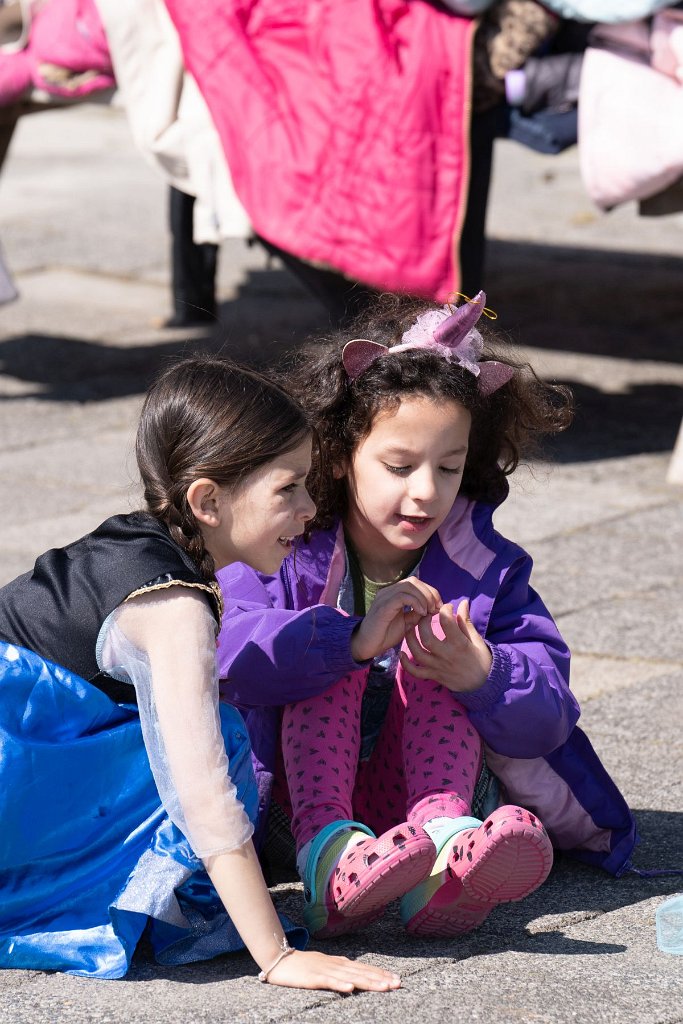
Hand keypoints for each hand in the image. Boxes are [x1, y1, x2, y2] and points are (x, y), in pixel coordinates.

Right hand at [266, 948, 400, 991]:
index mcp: (339, 963)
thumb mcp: (325, 966)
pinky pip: (328, 982)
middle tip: (398, 983)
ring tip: (384, 987)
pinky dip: (339, 984)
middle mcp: (335, 965)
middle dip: (381, 978)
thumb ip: (340, 970)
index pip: (364, 968)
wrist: (279, 959)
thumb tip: (356, 976)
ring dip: (368, 981)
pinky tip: (350, 989)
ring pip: (350, 977)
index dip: (381, 973)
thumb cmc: (302, 965)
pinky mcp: (312, 978)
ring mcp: (325, 970)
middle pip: (362, 972)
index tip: (397, 979)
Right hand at [350, 576, 441, 661]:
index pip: (415, 583)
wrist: (367, 646)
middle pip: (413, 581)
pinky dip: (416, 602)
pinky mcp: (383, 607)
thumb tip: (433, 607)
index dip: (430, 591)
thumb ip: (417, 613)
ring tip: (429, 611)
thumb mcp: (407, 623)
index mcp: (393, 594)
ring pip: (409, 586)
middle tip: (436, 608)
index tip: (439, 606)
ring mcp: (384, 597)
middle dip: (429, 593)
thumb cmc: (385, 635)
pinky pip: (402, 597)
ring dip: (424, 598)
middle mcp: (388, 592)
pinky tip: (421, 613)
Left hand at [399, 598, 491, 691]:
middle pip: (427, 638)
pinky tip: (401, 653)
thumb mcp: (476, 639)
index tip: (446, 607)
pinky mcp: (433, 675)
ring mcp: (438, 667)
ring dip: (410, 639)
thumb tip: (462, 602)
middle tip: (425, 615)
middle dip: (422, 623)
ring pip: (418, 653)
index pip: (447, 622)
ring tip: (409, 626)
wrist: (483, 684)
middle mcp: (447, 655)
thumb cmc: (480, 659)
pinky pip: (416, 672)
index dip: (444, 610)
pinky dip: (406, 664)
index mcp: (460, 644)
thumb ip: (466, 621)